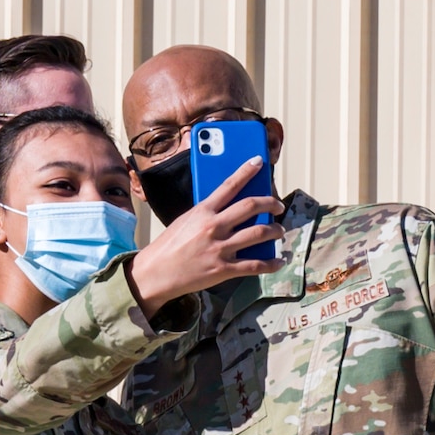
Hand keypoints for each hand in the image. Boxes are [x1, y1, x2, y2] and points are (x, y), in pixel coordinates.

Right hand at [126, 156, 286, 312]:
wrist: (155, 273)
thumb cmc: (168, 246)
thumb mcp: (185, 220)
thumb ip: (207, 213)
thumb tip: (230, 209)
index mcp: (202, 211)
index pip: (229, 185)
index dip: (247, 171)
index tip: (259, 161)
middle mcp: (213, 227)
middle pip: (251, 207)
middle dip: (270, 203)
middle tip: (278, 205)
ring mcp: (220, 248)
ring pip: (258, 234)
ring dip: (274, 230)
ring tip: (279, 230)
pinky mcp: (223, 269)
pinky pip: (255, 265)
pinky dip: (271, 263)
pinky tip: (279, 261)